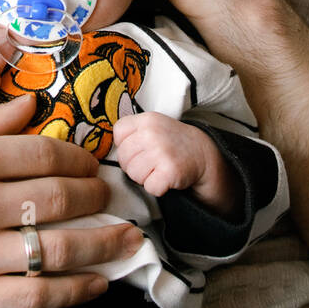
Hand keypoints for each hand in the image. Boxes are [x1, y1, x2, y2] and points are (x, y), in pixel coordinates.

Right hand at [0, 95, 144, 307]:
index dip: (78, 155)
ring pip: (58, 248)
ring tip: (127, 238)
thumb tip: (31, 105)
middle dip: (96, 195)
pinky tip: (96, 282)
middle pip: (59, 197)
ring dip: (104, 244)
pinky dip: (75, 290)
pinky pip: (36, 294)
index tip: (92, 159)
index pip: (44, 152)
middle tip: (112, 193)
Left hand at [113, 113, 242, 217]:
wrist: (202, 153)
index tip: (140, 149)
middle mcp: (152, 132)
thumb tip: (106, 151)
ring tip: (158, 169)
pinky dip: (157, 188)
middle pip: (123, 158)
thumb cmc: (171, 142)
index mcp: (146, 119)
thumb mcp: (153, 126)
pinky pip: (149, 187)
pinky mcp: (170, 170)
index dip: (125, 146)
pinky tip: (166, 178)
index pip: (118, 134)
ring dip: (145, 178)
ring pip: (134, 174)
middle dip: (134, 166)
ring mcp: (161, 151)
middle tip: (151, 163)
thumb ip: (131, 132)